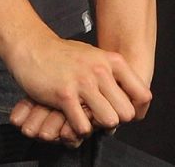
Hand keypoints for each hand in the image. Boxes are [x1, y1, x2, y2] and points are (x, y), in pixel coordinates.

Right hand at [8, 35, 151, 138]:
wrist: (32, 46)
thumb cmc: (62, 54)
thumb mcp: (94, 56)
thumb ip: (111, 73)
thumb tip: (128, 95)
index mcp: (111, 61)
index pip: (142, 94)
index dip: (134, 107)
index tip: (121, 109)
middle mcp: (101, 70)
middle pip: (127, 113)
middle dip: (114, 118)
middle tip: (99, 115)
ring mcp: (83, 82)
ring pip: (109, 120)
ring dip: (97, 125)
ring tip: (85, 116)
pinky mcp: (65, 94)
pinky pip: (83, 126)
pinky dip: (77, 128)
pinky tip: (70, 117)